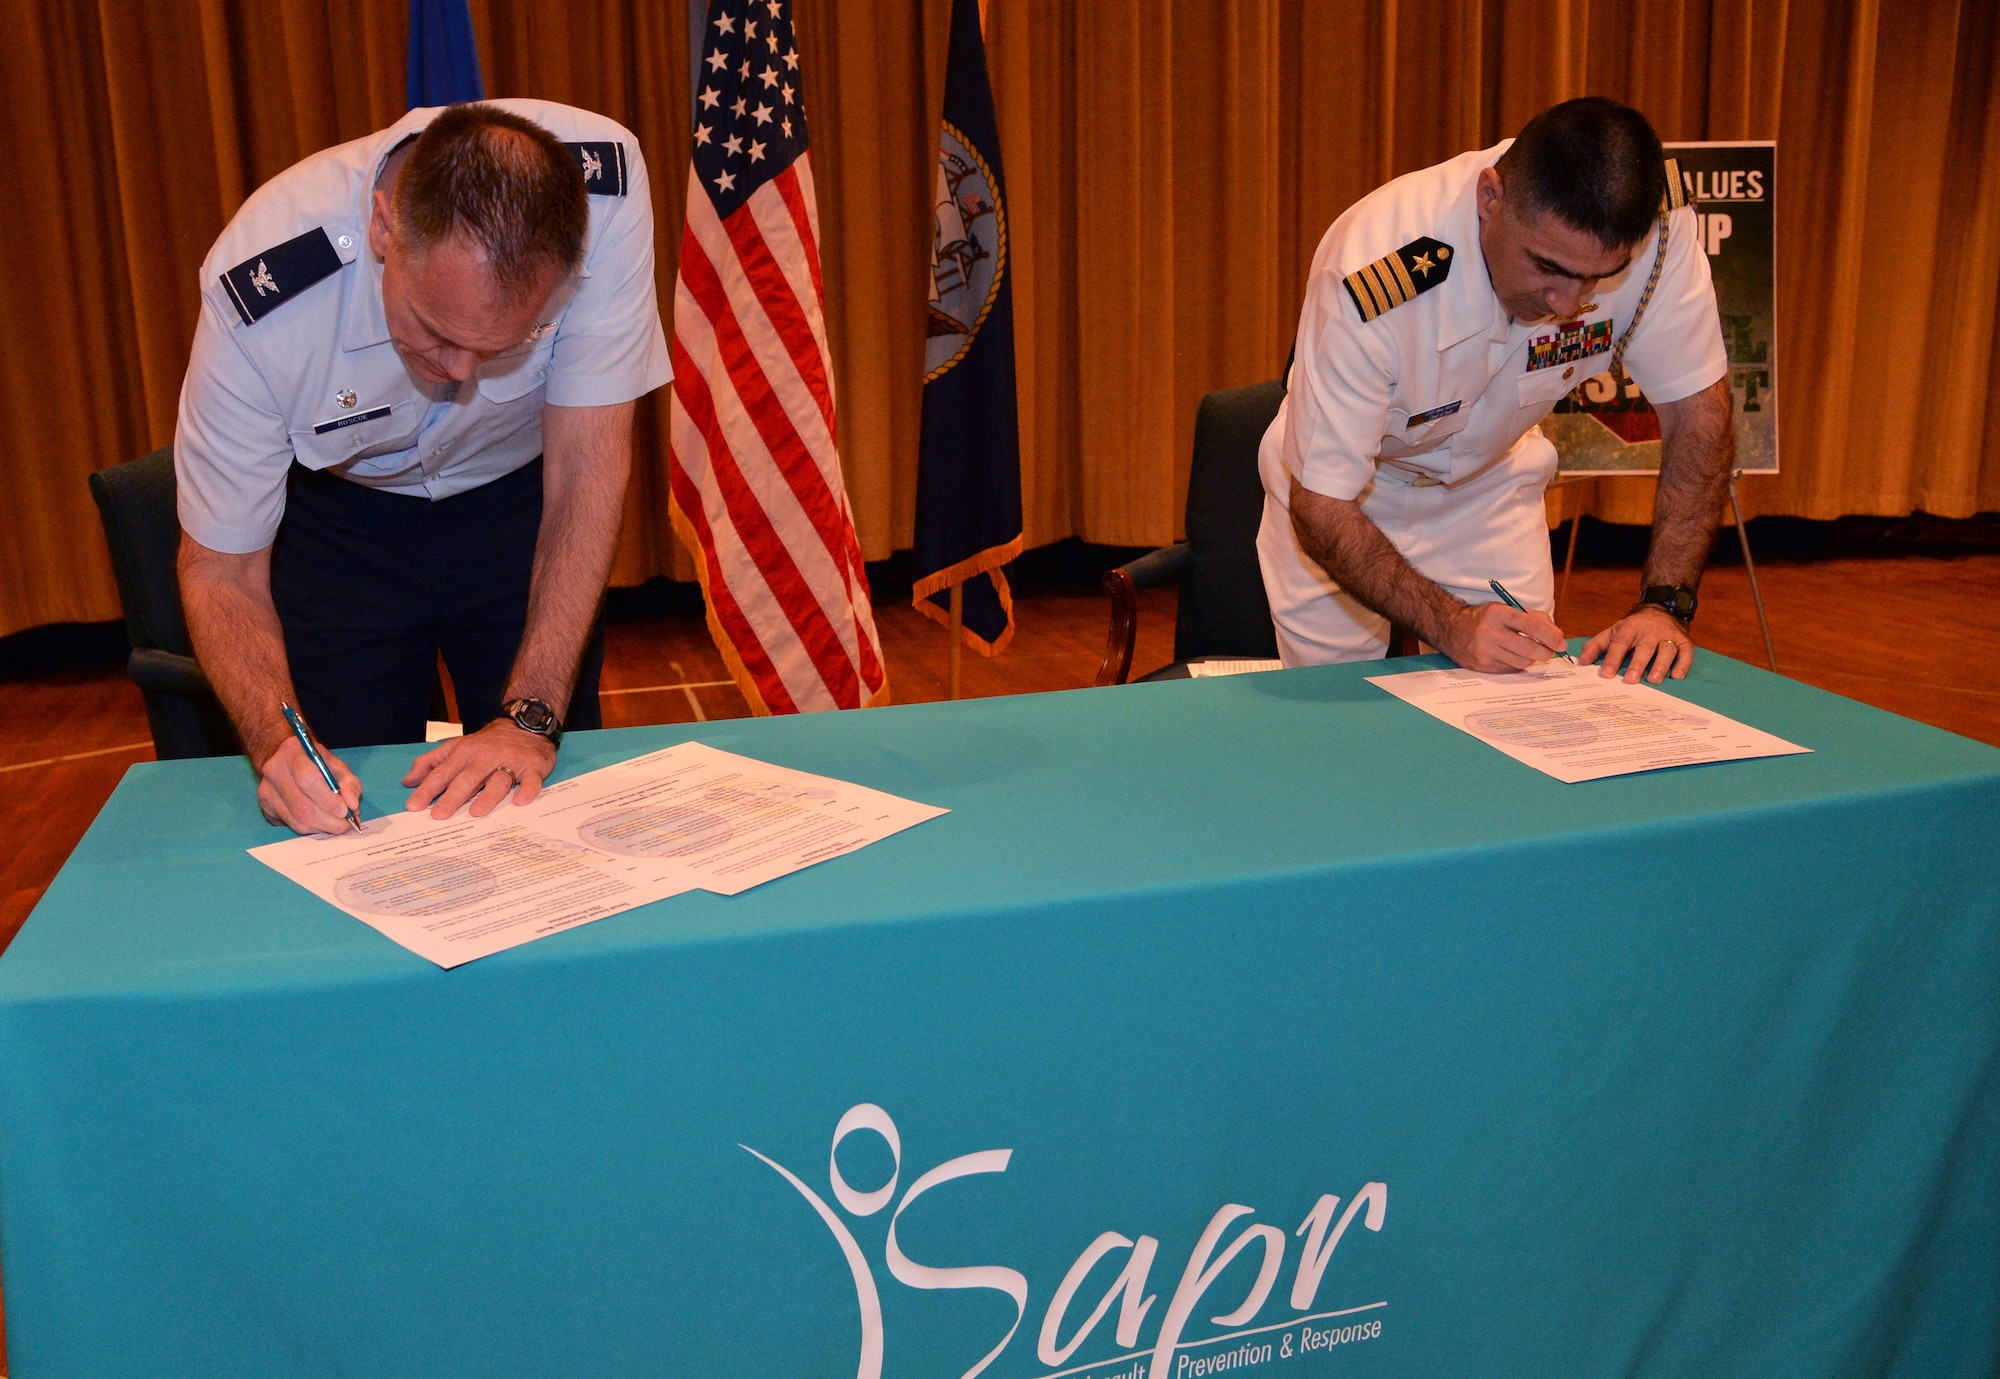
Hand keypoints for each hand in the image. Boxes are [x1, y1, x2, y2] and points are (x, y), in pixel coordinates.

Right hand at [258, 736, 361, 835]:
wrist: (284, 759)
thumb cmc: (314, 762)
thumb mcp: (336, 765)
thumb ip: (349, 783)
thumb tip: (352, 804)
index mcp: (292, 752)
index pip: (308, 780)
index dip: (328, 800)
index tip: (344, 811)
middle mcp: (274, 770)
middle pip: (301, 806)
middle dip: (328, 821)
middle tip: (345, 825)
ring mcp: (266, 790)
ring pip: (296, 820)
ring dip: (322, 827)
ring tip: (337, 825)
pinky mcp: (265, 807)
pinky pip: (291, 825)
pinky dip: (311, 828)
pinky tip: (322, 823)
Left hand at [402, 721, 558, 819]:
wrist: (525, 723)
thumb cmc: (488, 742)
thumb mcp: (457, 746)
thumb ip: (432, 762)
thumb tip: (408, 781)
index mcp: (465, 752)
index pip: (442, 773)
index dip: (427, 789)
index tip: (414, 806)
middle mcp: (486, 757)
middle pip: (468, 778)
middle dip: (453, 797)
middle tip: (439, 815)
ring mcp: (511, 762)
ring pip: (498, 780)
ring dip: (488, 796)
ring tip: (476, 812)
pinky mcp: (533, 767)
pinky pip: (531, 780)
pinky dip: (527, 790)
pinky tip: (520, 801)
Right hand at [1434, 601, 1568, 671]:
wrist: (1451, 628)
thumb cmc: (1485, 618)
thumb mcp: (1506, 609)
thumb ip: (1534, 618)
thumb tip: (1557, 635)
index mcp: (1498, 613)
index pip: (1532, 626)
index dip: (1551, 636)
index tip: (1561, 642)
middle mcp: (1489, 632)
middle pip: (1529, 648)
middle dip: (1546, 652)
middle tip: (1551, 652)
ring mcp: (1484, 651)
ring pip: (1522, 662)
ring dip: (1532, 659)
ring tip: (1530, 652)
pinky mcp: (1481, 665)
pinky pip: (1510, 669)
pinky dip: (1517, 664)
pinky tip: (1514, 657)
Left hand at [1580, 605, 1692, 683]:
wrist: (1662, 610)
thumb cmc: (1633, 628)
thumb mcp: (1613, 632)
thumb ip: (1596, 646)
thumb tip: (1582, 662)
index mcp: (1630, 627)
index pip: (1620, 643)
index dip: (1612, 659)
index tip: (1606, 675)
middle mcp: (1651, 630)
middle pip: (1644, 647)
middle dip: (1637, 664)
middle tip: (1630, 681)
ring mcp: (1669, 635)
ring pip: (1666, 650)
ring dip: (1661, 665)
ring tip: (1654, 681)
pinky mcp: (1685, 641)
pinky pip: (1686, 652)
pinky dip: (1683, 664)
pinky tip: (1677, 676)